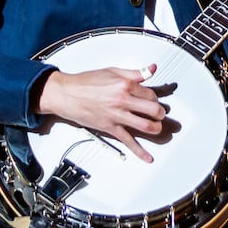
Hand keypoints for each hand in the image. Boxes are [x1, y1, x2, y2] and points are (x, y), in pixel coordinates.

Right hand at [34, 63, 165, 162]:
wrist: (67, 94)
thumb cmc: (86, 82)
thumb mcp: (113, 71)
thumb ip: (135, 72)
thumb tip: (151, 69)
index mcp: (125, 85)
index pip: (151, 94)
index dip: (154, 98)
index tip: (152, 100)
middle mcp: (123, 101)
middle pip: (153, 110)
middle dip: (160, 113)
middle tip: (159, 114)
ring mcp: (117, 116)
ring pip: (145, 126)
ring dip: (156, 128)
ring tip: (157, 127)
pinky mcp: (110, 128)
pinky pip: (128, 141)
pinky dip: (140, 151)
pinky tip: (148, 158)